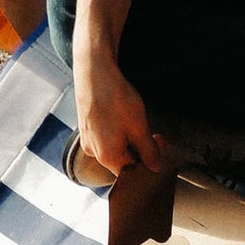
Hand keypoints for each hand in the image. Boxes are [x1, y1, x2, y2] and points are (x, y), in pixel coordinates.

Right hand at [75, 55, 163, 175]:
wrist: (94, 71)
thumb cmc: (115, 98)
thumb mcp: (140, 128)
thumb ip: (149, 151)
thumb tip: (155, 167)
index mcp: (107, 156)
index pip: (131, 174)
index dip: (147, 165)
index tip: (159, 153)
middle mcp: (94, 151)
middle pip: (122, 161)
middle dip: (141, 151)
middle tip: (156, 138)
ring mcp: (88, 139)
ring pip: (114, 148)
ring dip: (131, 141)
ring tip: (140, 125)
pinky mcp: (86, 126)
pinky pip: (105, 137)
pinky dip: (118, 133)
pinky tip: (125, 119)